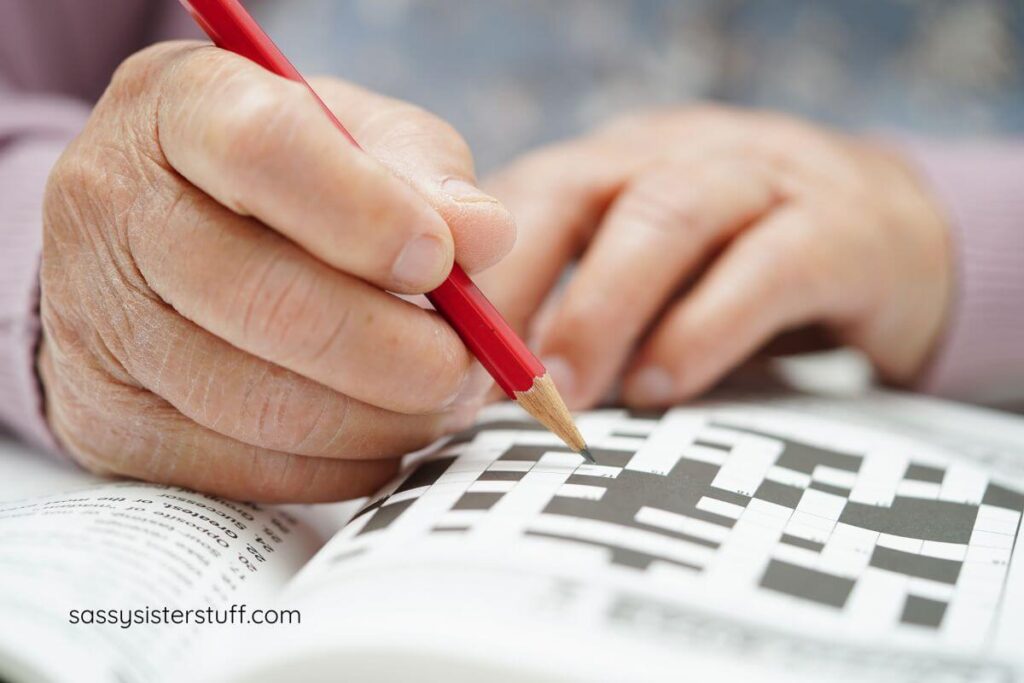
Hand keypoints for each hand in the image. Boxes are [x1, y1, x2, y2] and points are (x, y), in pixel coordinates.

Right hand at [39, 42, 513, 500]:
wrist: (162, 238)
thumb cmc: (289, 176)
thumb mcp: (357, 136)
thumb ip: (424, 172)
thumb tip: (485, 238)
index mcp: (179, 107)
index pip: (266, 150)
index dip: (369, 216)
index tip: (442, 263)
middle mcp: (112, 208)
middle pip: (269, 300)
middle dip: (399, 353)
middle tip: (469, 368)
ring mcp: (94, 322)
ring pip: (261, 404)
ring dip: (382, 420)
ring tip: (437, 402)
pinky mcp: (107, 420)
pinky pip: (246, 470)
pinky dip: (340, 465)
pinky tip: (379, 434)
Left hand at [477, 106, 950, 408]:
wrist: (897, 241)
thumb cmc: (740, 274)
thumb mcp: (651, 282)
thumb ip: (579, 314)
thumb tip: (485, 392)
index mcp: (616, 166)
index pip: (522, 199)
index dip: (475, 276)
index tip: (434, 357)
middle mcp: (678, 156)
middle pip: (579, 190)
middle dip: (520, 283)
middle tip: (485, 374)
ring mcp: (763, 179)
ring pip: (668, 216)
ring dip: (604, 307)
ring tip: (568, 390)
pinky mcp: (842, 227)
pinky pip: (767, 267)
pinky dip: (706, 329)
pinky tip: (665, 387)